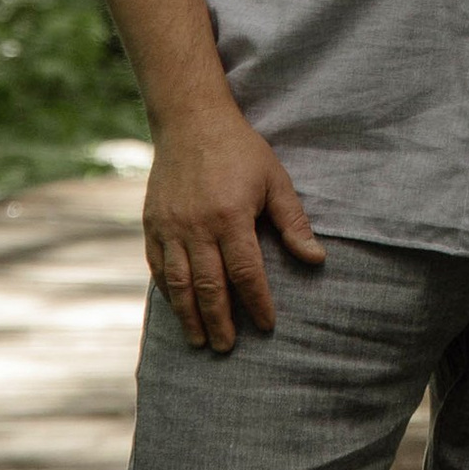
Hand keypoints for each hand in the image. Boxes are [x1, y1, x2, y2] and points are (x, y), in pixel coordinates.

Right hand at [141, 104, 324, 352]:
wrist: (191, 121)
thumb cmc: (241, 150)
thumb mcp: (275, 180)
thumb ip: (293, 223)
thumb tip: (316, 260)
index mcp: (231, 216)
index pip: (246, 273)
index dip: (257, 303)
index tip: (267, 325)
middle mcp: (196, 226)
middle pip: (209, 286)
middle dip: (219, 321)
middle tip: (227, 348)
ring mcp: (170, 227)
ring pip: (178, 283)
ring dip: (189, 316)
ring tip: (200, 340)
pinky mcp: (151, 223)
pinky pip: (157, 266)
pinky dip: (167, 290)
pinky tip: (177, 307)